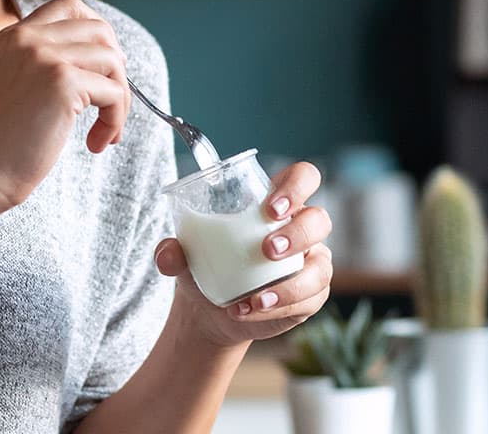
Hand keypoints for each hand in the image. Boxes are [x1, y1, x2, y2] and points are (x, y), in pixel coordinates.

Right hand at [0, 0, 130, 212]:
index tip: (101, 68)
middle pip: (99, 29)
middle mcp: (26, 38)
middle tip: (110, 102)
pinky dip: (116, 120)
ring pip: (113, 60)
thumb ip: (47, 64)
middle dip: (116, 67)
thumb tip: (110, 57)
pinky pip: (115, 92)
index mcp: (11, 36)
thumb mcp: (16, 86)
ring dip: (120, 99)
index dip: (97, 31)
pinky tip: (96, 144)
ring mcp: (44, 57)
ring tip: (104, 131)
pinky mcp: (63, 83)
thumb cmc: (0, 144)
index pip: (69, 5)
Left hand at [155, 161, 332, 348]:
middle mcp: (300, 229)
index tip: (271, 208)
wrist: (209, 310)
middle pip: (320, 219)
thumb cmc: (206, 265)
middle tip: (266, 249)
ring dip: (290, 283)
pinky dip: (280, 307)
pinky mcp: (310, 295)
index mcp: (276, 203)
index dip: (296, 186)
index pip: (303, 177)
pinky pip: (309, 300)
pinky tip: (251, 309)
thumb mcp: (186, 254)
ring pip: (320, 267)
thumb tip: (167, 254)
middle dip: (297, 234)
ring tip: (255, 296)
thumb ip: (172, 249)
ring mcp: (310, 263)